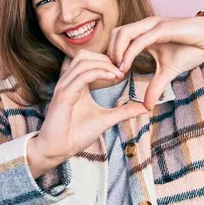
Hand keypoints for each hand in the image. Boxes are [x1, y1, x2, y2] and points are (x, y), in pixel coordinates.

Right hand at [34, 50, 148, 163]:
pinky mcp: (63, 95)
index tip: (124, 71)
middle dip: (106, 58)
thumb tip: (145, 108)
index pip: (88, 59)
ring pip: (83, 61)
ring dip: (104, 64)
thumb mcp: (106, 119)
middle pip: (85, 55)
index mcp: (76, 84)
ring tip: (119, 74)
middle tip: (122, 70)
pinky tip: (112, 78)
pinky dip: (98, 73)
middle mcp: (68, 82)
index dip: (107, 60)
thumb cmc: (76, 134)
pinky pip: (81, 76)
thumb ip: (123, 111)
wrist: (58, 150)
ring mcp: (64, 87)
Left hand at [107, 15, 203, 110]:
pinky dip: (129, 53)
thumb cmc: (190, 49)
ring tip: (117, 70)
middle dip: (109, 53)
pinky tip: (125, 66)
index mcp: (144, 33)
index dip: (111, 55)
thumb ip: (155, 87)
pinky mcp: (163, 28)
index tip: (111, 75)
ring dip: (116, 52)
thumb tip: (147, 107)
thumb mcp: (168, 72)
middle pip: (116, 33)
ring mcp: (153, 25)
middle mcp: (146, 26)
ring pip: (124, 33)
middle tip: (110, 73)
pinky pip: (141, 40)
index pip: (118, 38)